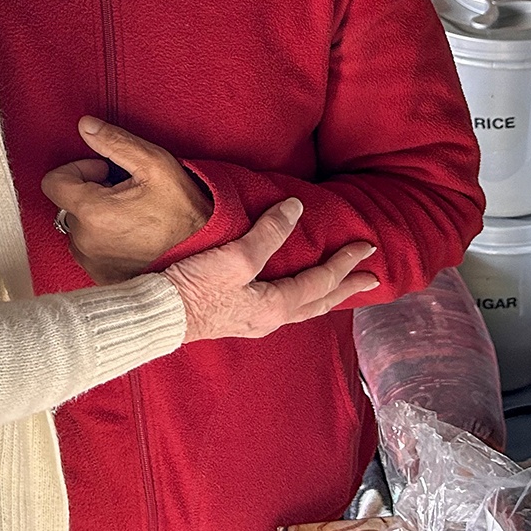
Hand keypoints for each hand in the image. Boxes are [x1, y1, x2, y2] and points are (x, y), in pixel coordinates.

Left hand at [41, 117, 212, 282]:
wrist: (205, 255)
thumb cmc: (183, 212)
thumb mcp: (154, 165)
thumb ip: (115, 142)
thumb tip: (85, 126)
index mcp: (92, 212)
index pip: (53, 182)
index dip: (78, 169)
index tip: (103, 172)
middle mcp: (85, 241)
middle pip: (68, 204)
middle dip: (91, 192)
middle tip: (125, 193)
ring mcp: (92, 263)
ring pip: (78, 228)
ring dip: (95, 217)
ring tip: (130, 215)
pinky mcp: (102, 278)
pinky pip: (89, 251)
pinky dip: (102, 239)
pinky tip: (130, 235)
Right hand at [164, 198, 377, 342]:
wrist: (158, 315)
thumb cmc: (194, 288)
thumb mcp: (235, 257)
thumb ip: (268, 233)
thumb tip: (296, 208)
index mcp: (276, 305)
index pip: (321, 280)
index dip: (346, 262)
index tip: (368, 247)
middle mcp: (271, 319)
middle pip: (319, 302)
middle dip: (346, 288)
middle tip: (372, 278)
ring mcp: (254, 322)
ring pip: (303, 309)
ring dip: (326, 296)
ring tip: (339, 288)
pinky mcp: (237, 319)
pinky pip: (284, 309)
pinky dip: (302, 299)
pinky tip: (292, 294)